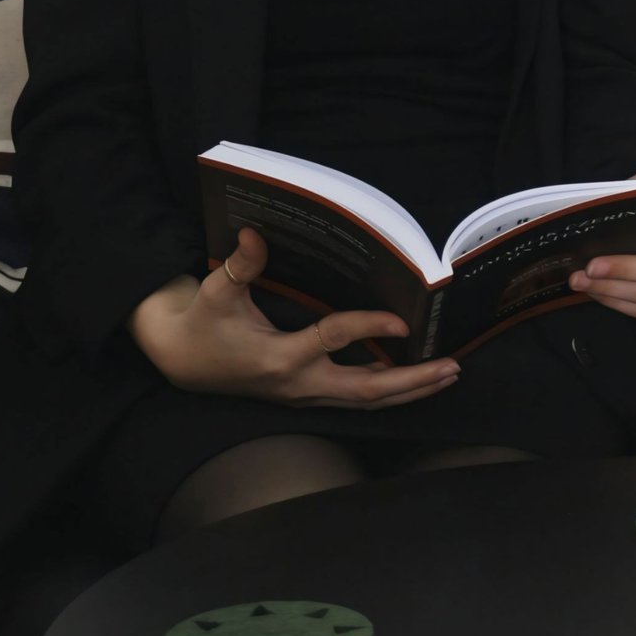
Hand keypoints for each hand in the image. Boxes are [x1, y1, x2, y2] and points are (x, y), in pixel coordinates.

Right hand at [126, 226, 463, 407]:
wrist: (183, 361)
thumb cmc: (203, 322)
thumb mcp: (216, 291)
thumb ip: (240, 267)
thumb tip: (254, 234)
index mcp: (279, 358)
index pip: (332, 340)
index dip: (368, 328)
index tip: (403, 320)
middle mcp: (299, 385)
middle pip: (366, 391)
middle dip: (412, 381)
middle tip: (451, 366)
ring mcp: (305, 395)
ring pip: (365, 401)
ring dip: (408, 389)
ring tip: (448, 374)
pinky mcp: (308, 395)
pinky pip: (355, 398)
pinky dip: (388, 390)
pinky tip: (414, 379)